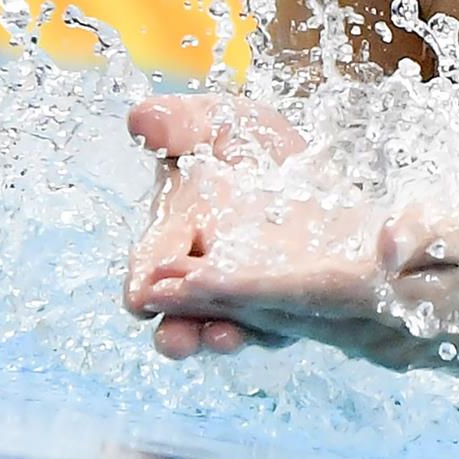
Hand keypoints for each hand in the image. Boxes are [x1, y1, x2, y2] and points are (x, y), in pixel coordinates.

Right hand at [122, 93, 325, 357]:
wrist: (318, 168)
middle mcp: (201, 272)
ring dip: (216, 336)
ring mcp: (242, 296)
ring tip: (221, 337)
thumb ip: (181, 122)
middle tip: (175, 338)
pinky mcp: (283, 310)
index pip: (151, 263)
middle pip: (178, 309)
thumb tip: (139, 119)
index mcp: (175, 231)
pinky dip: (268, 330)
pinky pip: (272, 329)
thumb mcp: (221, 121)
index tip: (142, 294)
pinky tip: (275, 328)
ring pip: (219, 327)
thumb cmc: (253, 146)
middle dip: (175, 327)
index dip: (144, 281)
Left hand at [123, 95, 458, 375]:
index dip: (240, 286)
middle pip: (280, 313)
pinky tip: (236, 292)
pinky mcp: (388, 325)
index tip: (183, 281)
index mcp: (400, 301)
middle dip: (211, 305)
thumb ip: (449, 231)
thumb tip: (386, 237)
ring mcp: (383, 333)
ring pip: (290, 318)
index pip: (304, 292)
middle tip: (144, 294)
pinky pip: (314, 318)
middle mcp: (380, 327)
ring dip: (230, 310)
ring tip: (168, 296)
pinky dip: (266, 306)